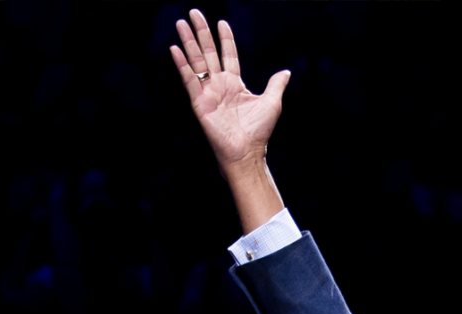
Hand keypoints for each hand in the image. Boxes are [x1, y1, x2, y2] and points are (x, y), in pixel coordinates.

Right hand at [172, 10, 289, 175]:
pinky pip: (189, 79)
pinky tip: (175, 49)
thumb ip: (276, 84)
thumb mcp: (272, 102)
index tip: (221, 22)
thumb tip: (286, 71)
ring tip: (181, 23)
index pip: (228, 54)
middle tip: (194, 13)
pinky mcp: (199, 102)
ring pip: (196, 61)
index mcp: (235, 83)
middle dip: (202, 32)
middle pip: (208, 52)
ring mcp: (208, 92)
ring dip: (189, 42)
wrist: (246, 152)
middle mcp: (219, 85)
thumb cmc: (258, 131)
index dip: (225, 39)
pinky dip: (182, 64)